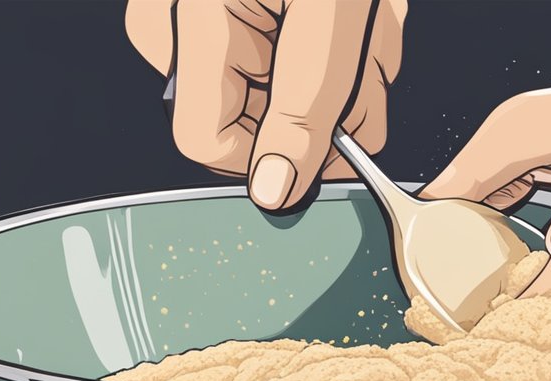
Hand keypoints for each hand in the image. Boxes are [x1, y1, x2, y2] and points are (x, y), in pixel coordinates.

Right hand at [126, 0, 405, 209]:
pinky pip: (293, 44)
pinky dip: (338, 30)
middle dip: (331, 93)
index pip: (207, 141)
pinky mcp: (233, 5)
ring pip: (287, 81)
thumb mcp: (331, 9)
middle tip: (369, 45)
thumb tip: (273, 191)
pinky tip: (359, 4)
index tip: (341, 141)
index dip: (279, 154)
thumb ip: (304, 103)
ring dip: (346, 62)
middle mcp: (181, 17)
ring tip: (369, 11)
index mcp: (190, 19)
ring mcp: (205, 6)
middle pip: (259, 111)